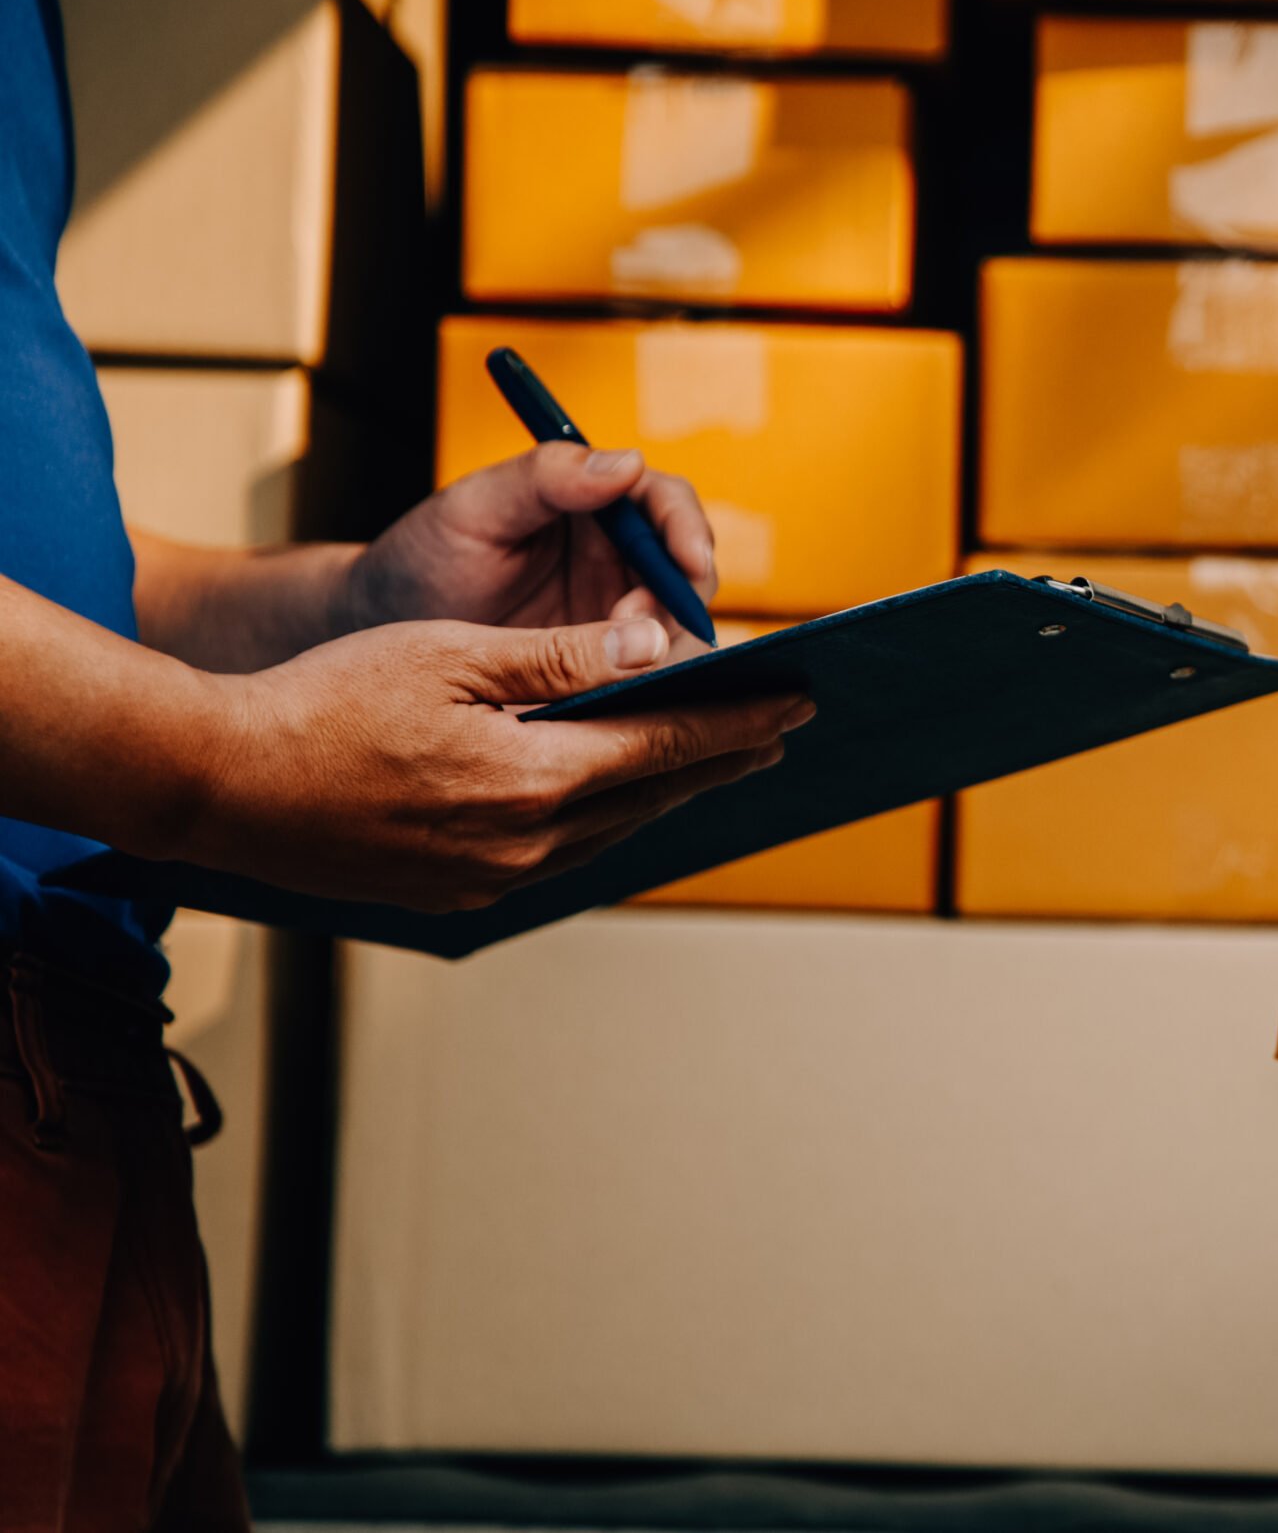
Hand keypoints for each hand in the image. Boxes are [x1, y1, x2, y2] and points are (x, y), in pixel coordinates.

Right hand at [179, 615, 807, 911]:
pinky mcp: (459, 893)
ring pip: (611, 828)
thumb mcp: (451, 655)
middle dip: (721, 758)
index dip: (738, 721)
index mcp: (535, 778)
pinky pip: (560, 852)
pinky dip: (602, 817)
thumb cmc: (322, 703)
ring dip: (665, 790)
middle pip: (654, 793)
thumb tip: (654, 650)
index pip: (669, 744)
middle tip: (777, 731)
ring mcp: (493, 877)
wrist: (217, 784)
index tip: (794, 702)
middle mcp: (528, 842)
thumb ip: (560, 657)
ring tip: (711, 759)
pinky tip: (613, 796)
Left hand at [341, 444, 717, 652]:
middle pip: (689, 573)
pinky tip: (619, 699)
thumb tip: (629, 463)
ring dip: (666, 648)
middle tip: (636, 627)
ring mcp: (615, 616)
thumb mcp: (474, 508)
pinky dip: (646, 687)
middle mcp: (619, 558)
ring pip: (677, 631)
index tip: (688, 559)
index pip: (668, 505)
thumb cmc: (423, 556)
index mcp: (597, 504)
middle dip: (678, 600)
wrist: (379, 634)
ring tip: (621, 669)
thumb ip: (545, 477)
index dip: (689, 529)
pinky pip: (645, 678)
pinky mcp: (602, 669)